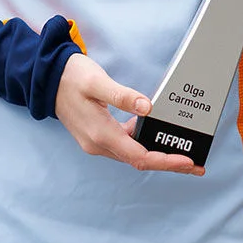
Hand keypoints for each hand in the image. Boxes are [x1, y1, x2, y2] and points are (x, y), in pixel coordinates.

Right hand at [54, 53, 202, 175]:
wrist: (47, 78)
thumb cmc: (71, 77)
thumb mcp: (96, 82)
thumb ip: (122, 96)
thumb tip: (148, 108)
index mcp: (100, 134)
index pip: (139, 156)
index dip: (165, 160)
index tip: (186, 161)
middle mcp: (99, 144)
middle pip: (140, 160)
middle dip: (168, 163)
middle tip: (195, 165)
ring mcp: (97, 141)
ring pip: (134, 154)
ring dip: (158, 156)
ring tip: (183, 153)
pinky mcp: (98, 135)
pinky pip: (126, 145)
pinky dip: (144, 143)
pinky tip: (158, 134)